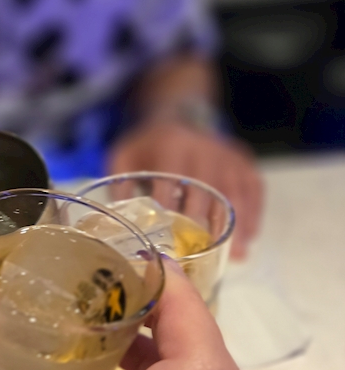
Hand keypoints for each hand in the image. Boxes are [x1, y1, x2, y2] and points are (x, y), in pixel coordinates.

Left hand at [109, 122, 263, 258]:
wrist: (178, 115)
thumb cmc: (148, 146)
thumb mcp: (124, 156)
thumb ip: (119, 186)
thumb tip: (116, 224)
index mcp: (170, 145)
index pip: (171, 181)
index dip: (170, 210)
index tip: (167, 240)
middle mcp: (202, 147)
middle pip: (208, 188)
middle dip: (206, 223)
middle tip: (204, 254)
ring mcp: (226, 153)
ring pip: (236, 191)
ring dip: (237, 223)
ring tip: (237, 255)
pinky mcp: (243, 159)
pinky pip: (254, 187)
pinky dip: (254, 212)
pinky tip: (250, 237)